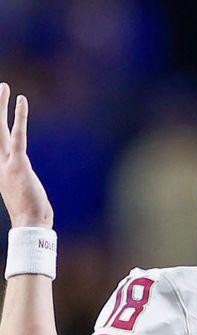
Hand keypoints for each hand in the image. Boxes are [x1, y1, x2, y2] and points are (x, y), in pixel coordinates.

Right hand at [0, 84, 51, 228]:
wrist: (30, 223)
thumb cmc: (30, 209)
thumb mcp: (23, 190)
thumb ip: (21, 178)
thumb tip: (26, 179)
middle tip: (0, 88)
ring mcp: (5, 162)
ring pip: (0, 128)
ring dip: (0, 105)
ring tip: (3, 86)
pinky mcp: (17, 163)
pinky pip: (18, 134)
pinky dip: (20, 117)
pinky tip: (21, 100)